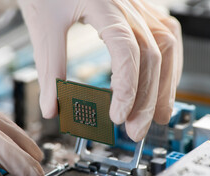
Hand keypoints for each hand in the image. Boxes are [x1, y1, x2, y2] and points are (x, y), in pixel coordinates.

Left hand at [18, 0, 182, 141]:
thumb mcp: (42, 24)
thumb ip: (50, 67)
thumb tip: (52, 107)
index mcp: (103, 2)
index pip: (127, 50)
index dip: (127, 87)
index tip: (118, 117)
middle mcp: (128, 2)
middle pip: (154, 52)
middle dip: (148, 97)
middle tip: (136, 129)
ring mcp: (138, 4)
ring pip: (167, 44)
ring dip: (165, 84)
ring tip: (157, 114)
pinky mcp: (140, 8)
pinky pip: (165, 35)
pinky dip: (167, 64)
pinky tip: (161, 83)